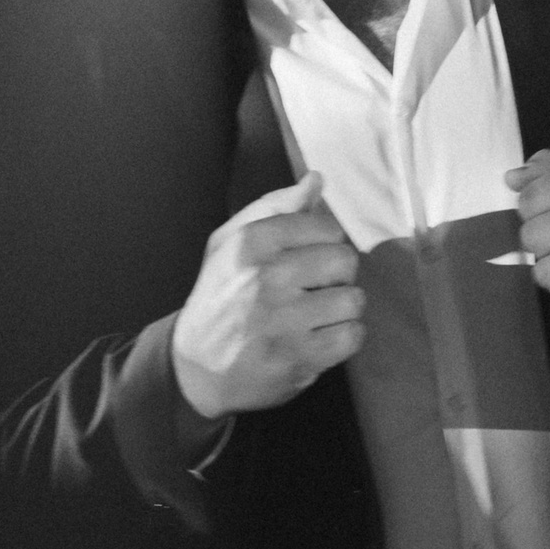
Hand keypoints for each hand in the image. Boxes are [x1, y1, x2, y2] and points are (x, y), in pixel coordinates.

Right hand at [171, 173, 365, 420]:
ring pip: (353, 300)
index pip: (326, 227)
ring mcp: (283, 321)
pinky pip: (353, 336)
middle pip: (345, 260)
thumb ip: (275, 208)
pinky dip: (342, 339)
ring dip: (340, 310)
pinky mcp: (298, 358)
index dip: (323, 243)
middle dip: (335, 275)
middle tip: (312, 289)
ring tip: (314, 316)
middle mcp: (266, 278)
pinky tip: (318, 338)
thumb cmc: (219, 298)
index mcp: (251, 243)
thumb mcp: (230, 244)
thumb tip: (316, 180)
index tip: (305, 259)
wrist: (195, 368)